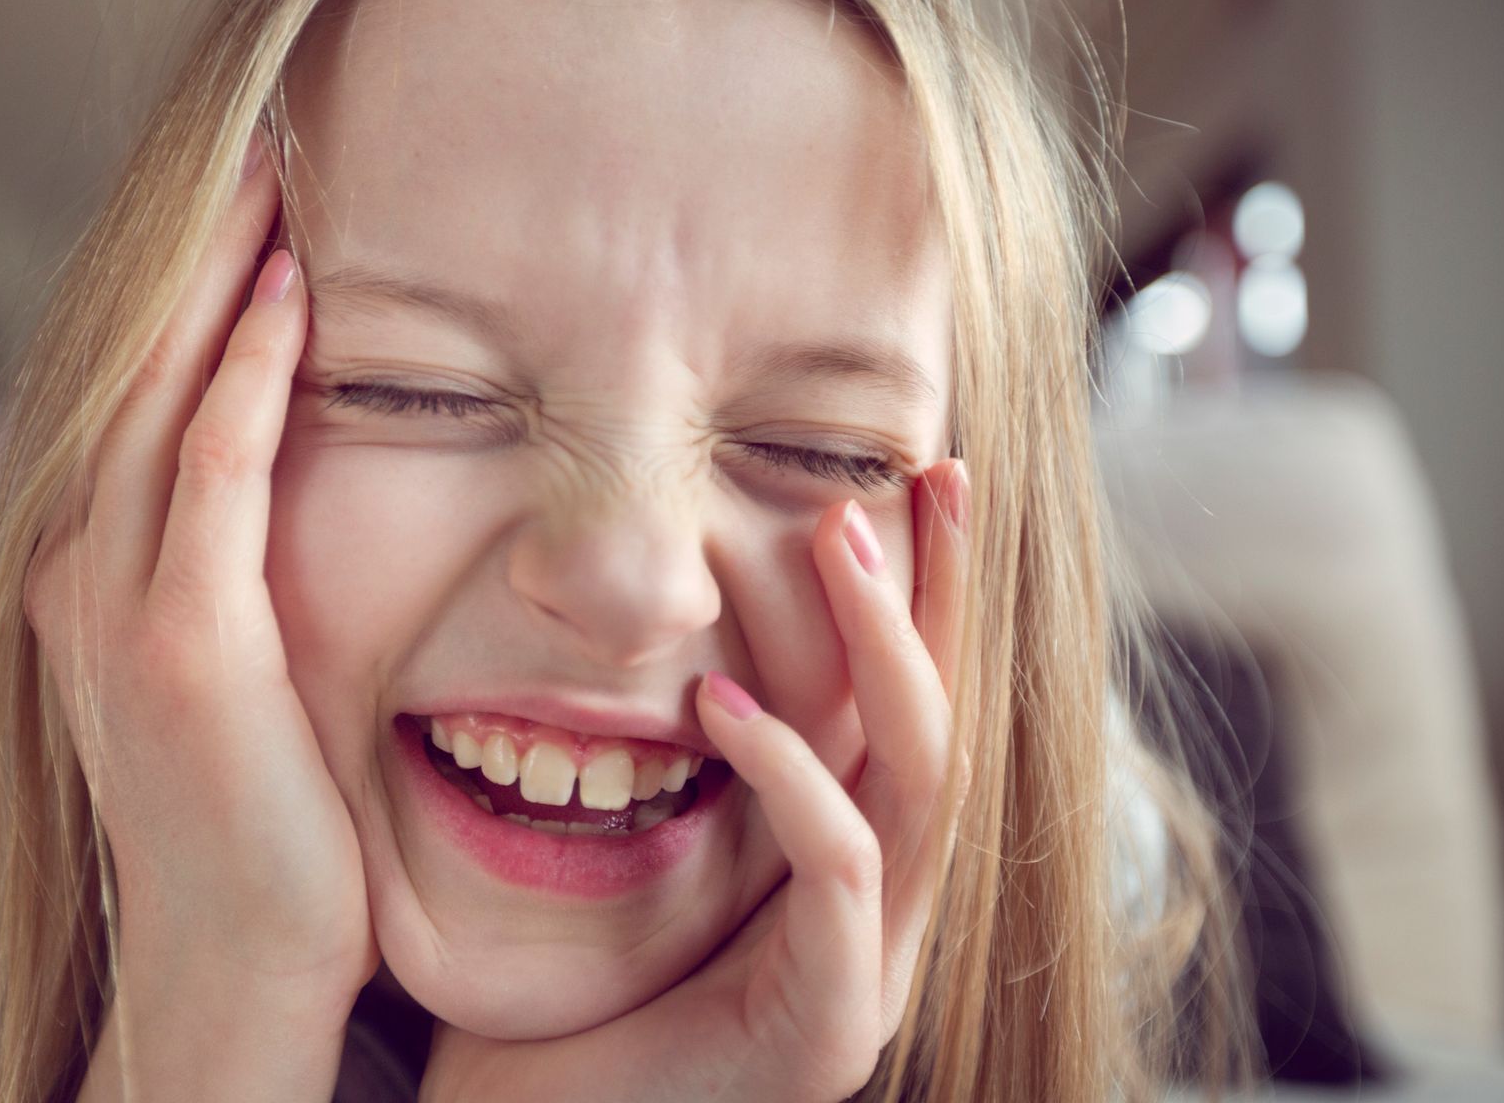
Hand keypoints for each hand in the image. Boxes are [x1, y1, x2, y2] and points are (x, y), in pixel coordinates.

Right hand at [23, 134, 373, 1086]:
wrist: (234, 960)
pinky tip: (286, 296)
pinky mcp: (183, 646)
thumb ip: (233, 565)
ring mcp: (117, 606)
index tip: (254, 198)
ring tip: (272, 171)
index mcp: (90, 570)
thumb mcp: (229, 667)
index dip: (190, 288)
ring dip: (217, 277)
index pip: (139, 394)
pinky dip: (244, 377)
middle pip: (134, 369)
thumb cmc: (261, 816)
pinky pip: (215, 476)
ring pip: (160, 397)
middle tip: (261, 139)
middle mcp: (79, 570)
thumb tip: (303, 467)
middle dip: (197, 249)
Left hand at [421, 461, 973, 1102]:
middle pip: (947, 726)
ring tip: (836, 537)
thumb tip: (668, 609)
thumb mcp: (633, 839)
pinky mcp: (828, 1030)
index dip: (934, 594)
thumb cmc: (556, 995)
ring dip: (886, 651)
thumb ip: (681, 750)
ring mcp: (864, 972)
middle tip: (923, 477)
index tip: (925, 472)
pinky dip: (789, 777)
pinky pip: (835, 872)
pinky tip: (721, 705)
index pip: (911, 706)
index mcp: (841, 866)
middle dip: (941, 597)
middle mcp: (877, 912)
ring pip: (921, 782)